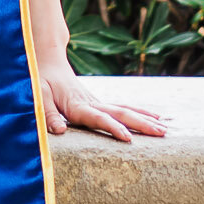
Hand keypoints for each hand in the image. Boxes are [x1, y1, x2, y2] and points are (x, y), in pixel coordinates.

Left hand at [39, 64, 167, 143]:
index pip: (99, 118)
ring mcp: (98, 103)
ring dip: (145, 119)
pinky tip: (155, 119)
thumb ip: (48, 114)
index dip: (113, 128)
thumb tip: (60, 131)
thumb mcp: (38, 96)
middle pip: (121, 113)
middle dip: (142, 124)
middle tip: (161, 133)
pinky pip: (123, 109)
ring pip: (126, 110)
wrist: (48, 64)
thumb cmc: (40, 82)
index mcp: (77, 105)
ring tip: (165, 129)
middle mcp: (92, 103)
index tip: (129, 138)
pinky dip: (140, 113)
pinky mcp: (100, 104)